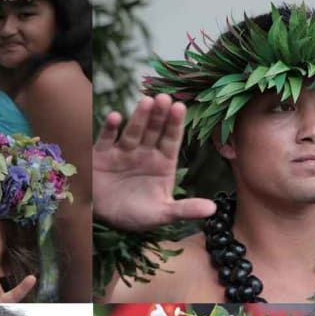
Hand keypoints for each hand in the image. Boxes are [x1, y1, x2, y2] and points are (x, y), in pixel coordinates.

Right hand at [92, 95, 215, 230]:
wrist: (104, 218)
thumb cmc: (136, 214)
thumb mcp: (162, 214)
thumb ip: (185, 209)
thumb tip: (213, 209)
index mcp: (162, 163)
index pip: (171, 140)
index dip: (176, 124)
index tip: (180, 107)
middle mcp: (144, 153)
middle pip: (154, 130)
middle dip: (159, 115)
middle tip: (164, 97)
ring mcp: (123, 151)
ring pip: (133, 131)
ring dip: (139, 117)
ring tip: (146, 101)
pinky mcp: (102, 155)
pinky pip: (106, 140)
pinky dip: (110, 129)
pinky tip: (115, 117)